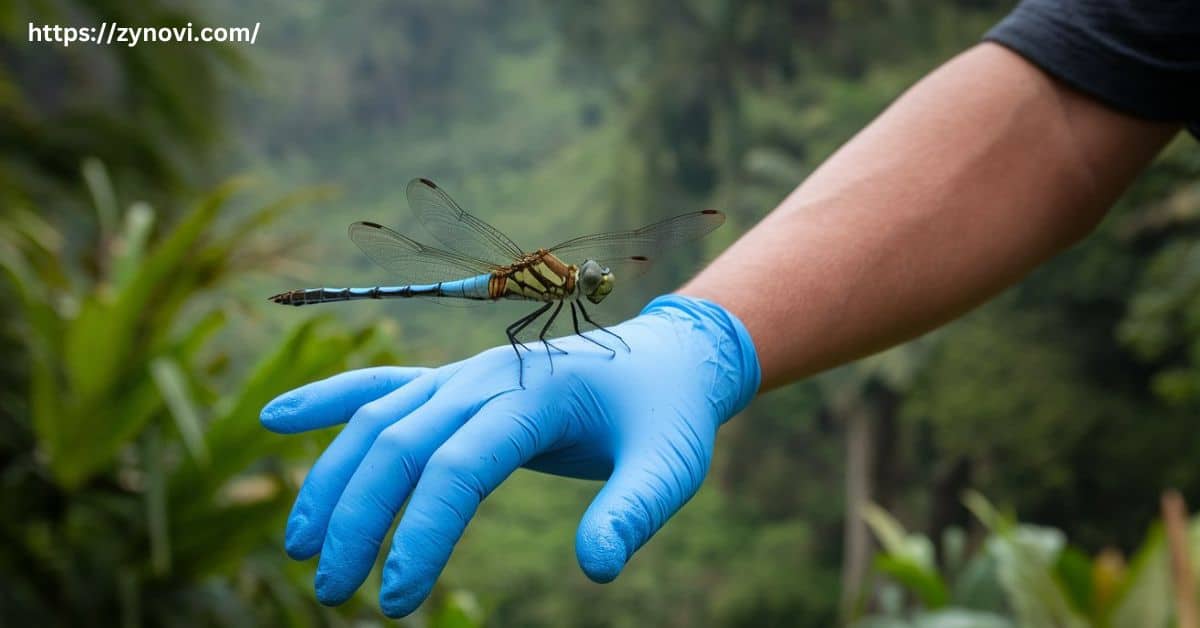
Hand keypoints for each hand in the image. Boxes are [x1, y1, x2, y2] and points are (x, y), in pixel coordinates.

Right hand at [260, 294, 759, 616]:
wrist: (669, 356)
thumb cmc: (667, 415)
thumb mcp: (668, 465)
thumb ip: (634, 511)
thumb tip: (595, 570)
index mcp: (536, 395)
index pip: (458, 464)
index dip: (421, 531)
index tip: (397, 598)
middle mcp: (488, 376)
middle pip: (400, 440)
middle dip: (357, 517)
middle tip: (333, 592)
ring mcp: (466, 374)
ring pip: (378, 417)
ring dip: (332, 476)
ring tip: (300, 546)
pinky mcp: (456, 383)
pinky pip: (383, 387)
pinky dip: (330, 400)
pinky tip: (276, 419)